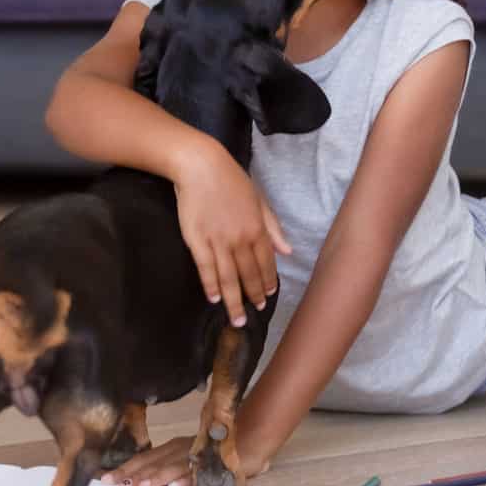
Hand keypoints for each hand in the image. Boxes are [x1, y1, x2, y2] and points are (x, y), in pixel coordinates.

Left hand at [99, 436, 269, 485]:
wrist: (245, 441)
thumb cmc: (209, 451)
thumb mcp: (182, 455)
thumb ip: (161, 465)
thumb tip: (132, 480)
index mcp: (171, 447)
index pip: (143, 458)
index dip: (125, 468)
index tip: (105, 478)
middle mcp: (181, 449)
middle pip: (153, 462)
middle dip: (133, 474)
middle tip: (117, 485)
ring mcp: (197, 455)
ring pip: (173, 467)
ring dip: (157, 477)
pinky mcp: (214, 463)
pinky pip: (200, 473)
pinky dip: (188, 479)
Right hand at [169, 137, 291, 327]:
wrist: (200, 166)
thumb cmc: (231, 180)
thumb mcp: (259, 200)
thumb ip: (273, 227)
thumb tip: (287, 252)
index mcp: (258, 228)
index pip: (266, 262)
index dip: (267, 281)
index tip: (268, 295)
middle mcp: (241, 238)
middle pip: (248, 274)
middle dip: (253, 296)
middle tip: (255, 312)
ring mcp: (218, 241)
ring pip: (228, 278)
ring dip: (234, 301)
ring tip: (236, 320)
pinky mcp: (197, 240)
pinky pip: (206, 268)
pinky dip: (211, 286)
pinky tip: (214, 299)